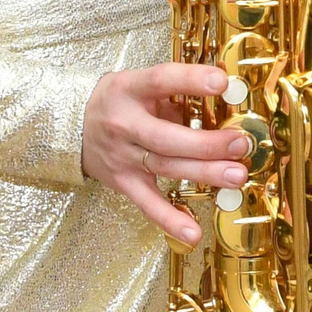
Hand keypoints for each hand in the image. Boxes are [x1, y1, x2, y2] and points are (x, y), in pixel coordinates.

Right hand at [82, 63, 248, 244]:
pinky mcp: (123, 182)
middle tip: (240, 144)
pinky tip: (193, 232)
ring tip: (236, 176)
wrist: (70, 126)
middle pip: (166, 137)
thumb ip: (179, 87)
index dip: (191, 80)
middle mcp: (125, 124)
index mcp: (130, 89)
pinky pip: (147, 203)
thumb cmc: (118, 101)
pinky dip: (170, 219)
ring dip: (204, 173)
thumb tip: (226, 88)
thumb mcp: (141, 82)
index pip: (161, 80)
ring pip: (165, 167)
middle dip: (207, 143)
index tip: (222, 83)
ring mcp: (123, 156)